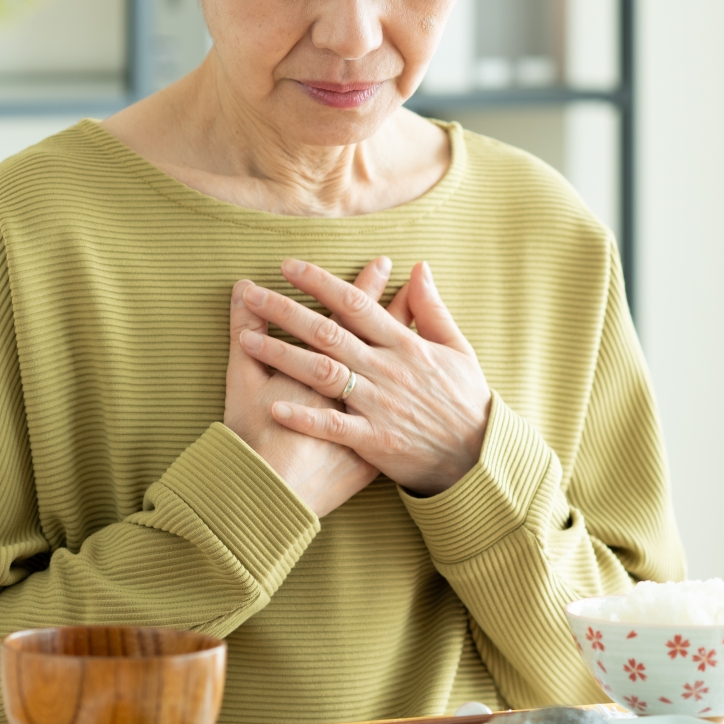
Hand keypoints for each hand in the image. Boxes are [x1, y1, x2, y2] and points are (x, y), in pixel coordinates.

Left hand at [238, 258, 489, 495]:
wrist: (479, 457)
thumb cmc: (466, 400)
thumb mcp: (458, 347)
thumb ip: (433, 309)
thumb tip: (419, 268)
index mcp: (406, 344)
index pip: (356, 304)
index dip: (321, 282)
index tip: (289, 266)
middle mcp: (388, 369)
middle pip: (329, 332)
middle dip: (286, 310)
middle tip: (252, 293)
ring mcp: (379, 404)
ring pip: (323, 373)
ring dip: (282, 354)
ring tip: (245, 339)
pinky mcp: (375, 440)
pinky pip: (333, 426)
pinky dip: (304, 416)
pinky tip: (273, 406)